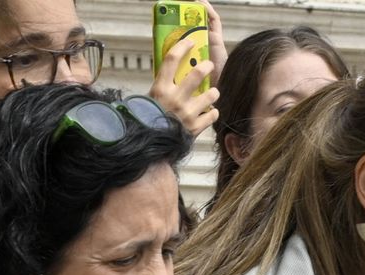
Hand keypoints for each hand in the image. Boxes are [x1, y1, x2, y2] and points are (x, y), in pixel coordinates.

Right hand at [151, 6, 221, 135]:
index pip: (171, 59)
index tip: (190, 41)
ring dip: (213, 93)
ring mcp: (187, 114)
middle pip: (197, 73)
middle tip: (210, 65)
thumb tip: (174, 67)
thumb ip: (164, 84)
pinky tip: (208, 112)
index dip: (182, 46)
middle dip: (207, 66)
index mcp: (160, 88)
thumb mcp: (152, 97)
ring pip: (211, 94)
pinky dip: (212, 113)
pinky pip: (213, 114)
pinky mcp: (196, 128)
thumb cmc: (151, 118)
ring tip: (211, 94)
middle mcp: (174, 99)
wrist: (151, 144)